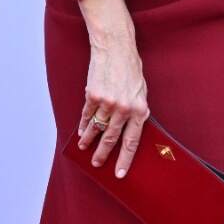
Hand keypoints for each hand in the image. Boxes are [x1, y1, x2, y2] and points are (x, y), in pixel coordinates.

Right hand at [77, 39, 150, 176]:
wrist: (115, 49)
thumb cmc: (131, 70)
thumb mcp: (141, 92)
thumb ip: (136, 111)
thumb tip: (130, 130)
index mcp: (140, 110)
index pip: (132, 141)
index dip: (125, 159)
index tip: (120, 173)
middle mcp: (123, 109)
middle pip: (111, 139)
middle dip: (103, 154)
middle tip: (97, 164)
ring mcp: (107, 103)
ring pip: (96, 129)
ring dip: (89, 141)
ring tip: (84, 149)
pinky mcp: (92, 96)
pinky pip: (86, 115)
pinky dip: (83, 125)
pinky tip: (81, 132)